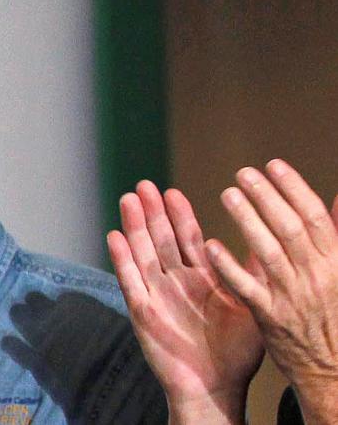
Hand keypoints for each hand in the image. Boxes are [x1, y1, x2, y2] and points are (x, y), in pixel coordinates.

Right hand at [108, 181, 262, 423]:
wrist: (216, 388)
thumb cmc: (237, 353)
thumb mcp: (250, 306)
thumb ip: (251, 275)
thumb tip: (267, 243)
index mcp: (201, 277)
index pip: (188, 238)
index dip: (180, 214)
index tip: (172, 191)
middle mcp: (175, 281)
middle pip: (160, 238)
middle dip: (152, 211)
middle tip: (144, 185)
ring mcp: (156, 294)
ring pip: (142, 253)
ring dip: (134, 226)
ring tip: (128, 199)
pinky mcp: (142, 312)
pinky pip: (130, 281)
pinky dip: (121, 259)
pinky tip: (114, 237)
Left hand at [206, 159, 337, 423]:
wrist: (332, 370)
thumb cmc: (334, 314)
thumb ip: (337, 235)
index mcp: (335, 262)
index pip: (315, 217)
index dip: (294, 188)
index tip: (273, 165)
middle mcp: (315, 275)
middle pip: (289, 228)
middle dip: (267, 197)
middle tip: (243, 173)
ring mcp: (291, 296)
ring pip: (268, 252)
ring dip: (248, 220)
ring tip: (229, 194)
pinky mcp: (269, 317)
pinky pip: (246, 288)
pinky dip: (229, 266)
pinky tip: (210, 245)